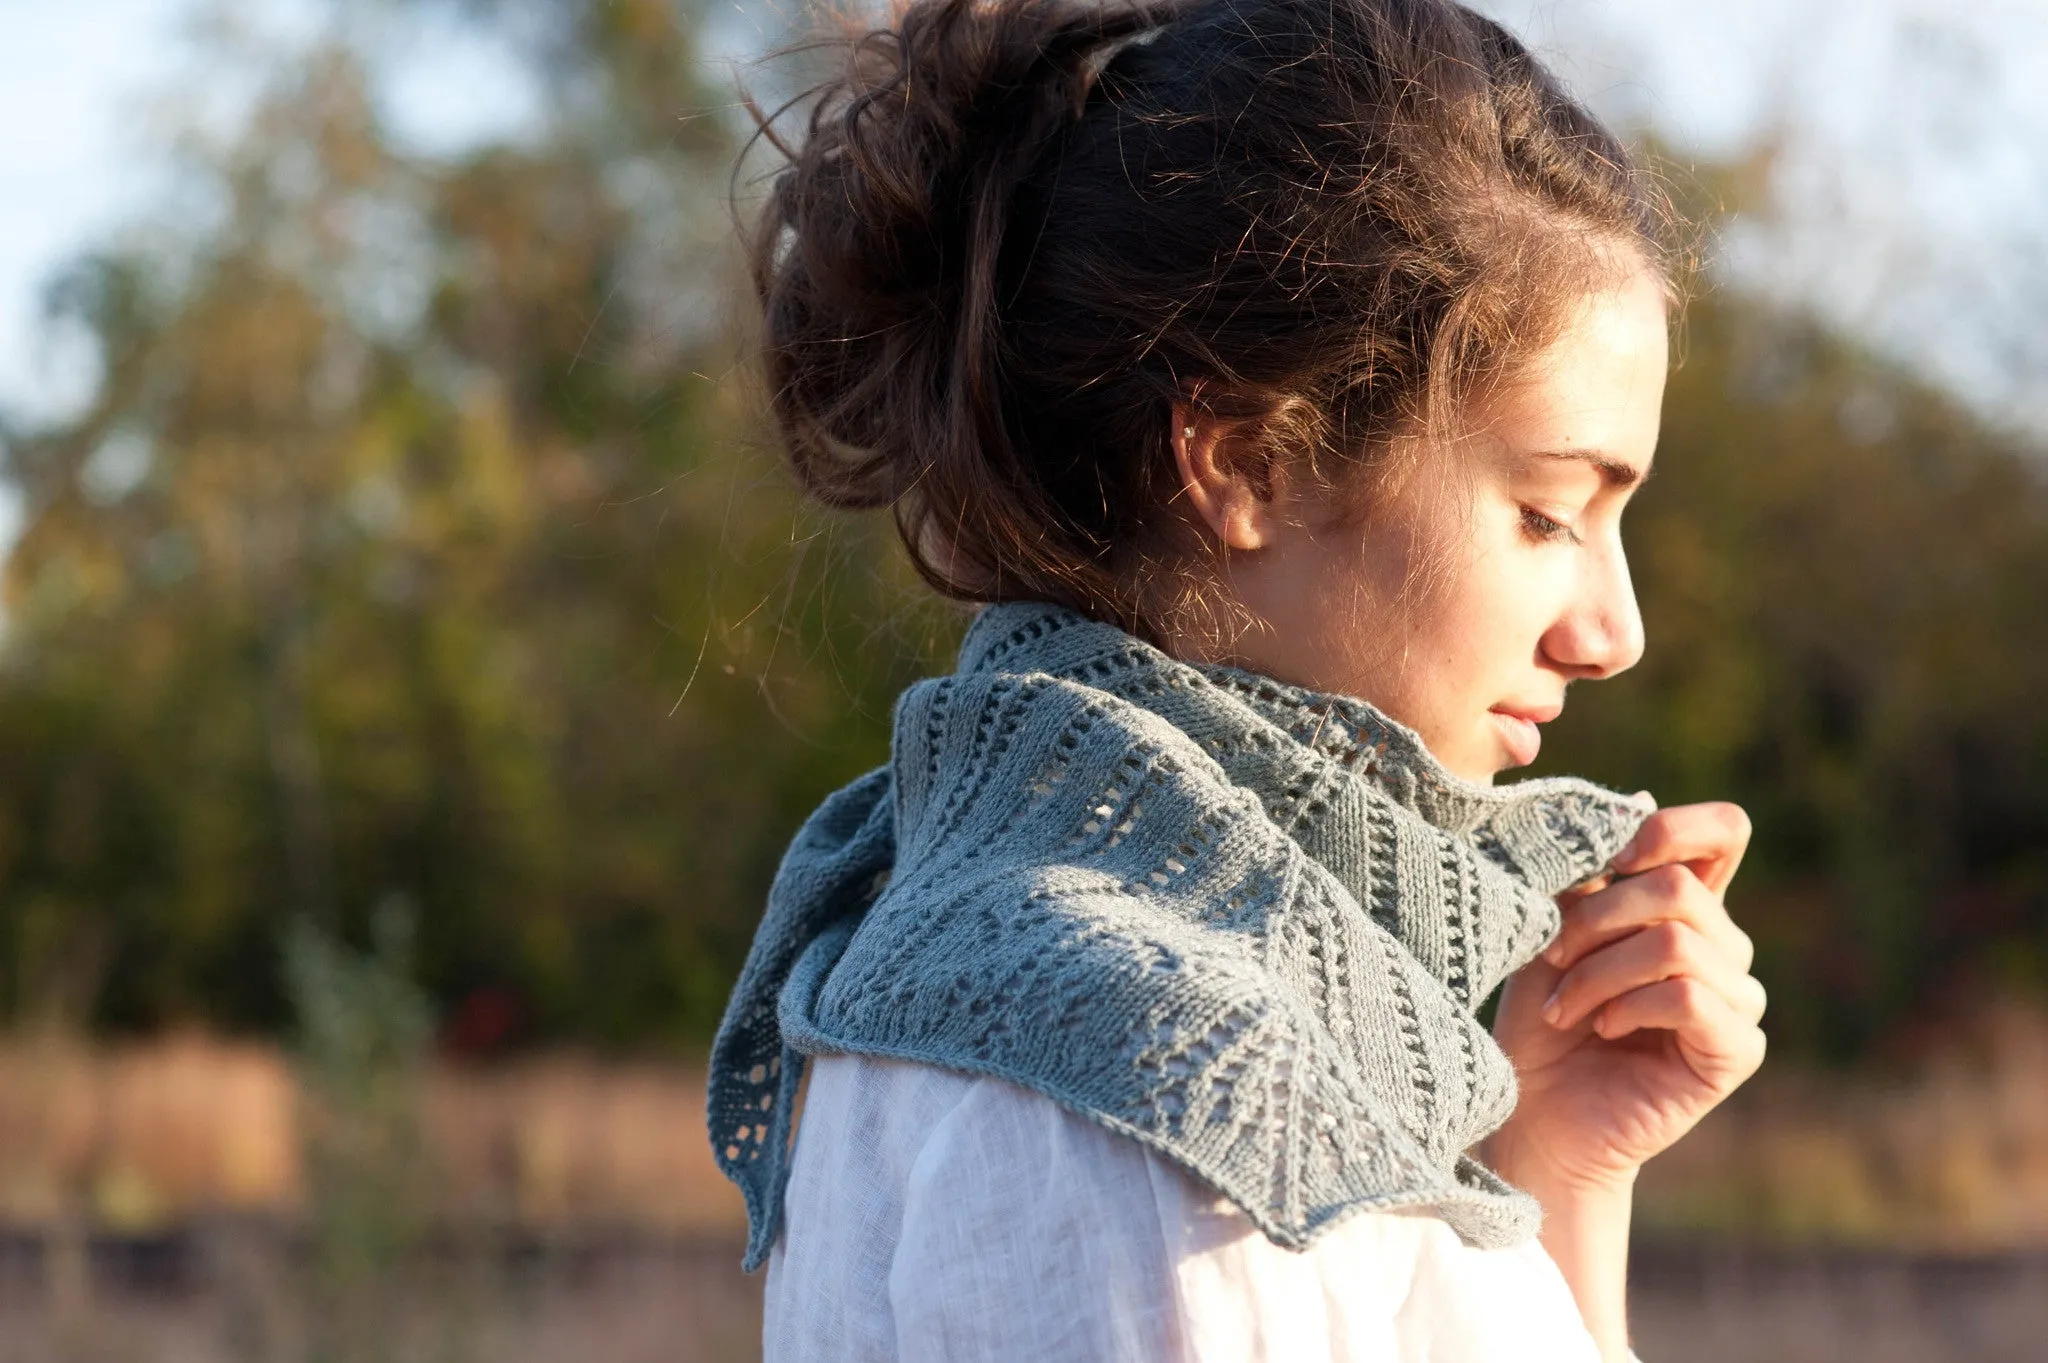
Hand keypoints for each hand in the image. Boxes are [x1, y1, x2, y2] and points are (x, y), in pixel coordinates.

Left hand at [1484, 802, 1767, 1193]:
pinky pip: (1691, 998)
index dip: (1670, 829)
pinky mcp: (1736, 1050)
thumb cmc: (1539, 1019)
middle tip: (1550, 957)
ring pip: (1679, 942)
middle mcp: (1723, 946)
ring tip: (1566, 1005)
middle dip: (1597, 918)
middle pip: (1680, 887)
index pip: (1723, 831)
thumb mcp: (1552, 930)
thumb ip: (1590, 875)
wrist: (1535, 1115)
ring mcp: (1736, 998)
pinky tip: (1604, 1028)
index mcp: (1685, 905)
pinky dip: (1631, 1006)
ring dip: (1602, 970)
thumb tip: (1638, 801)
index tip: (1605, 864)